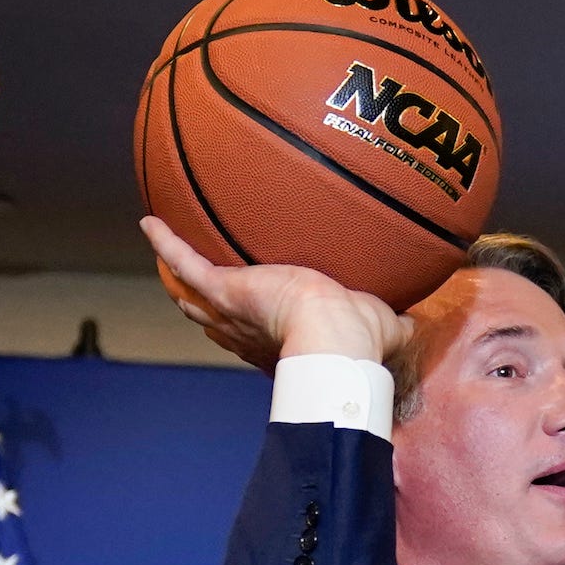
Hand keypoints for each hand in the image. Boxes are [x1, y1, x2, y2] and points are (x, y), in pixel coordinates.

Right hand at [140, 216, 414, 372]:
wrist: (334, 338)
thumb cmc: (359, 339)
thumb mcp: (384, 325)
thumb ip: (397, 323)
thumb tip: (416, 321)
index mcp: (286, 344)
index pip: (265, 338)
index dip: (257, 332)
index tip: (257, 324)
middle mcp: (253, 332)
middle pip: (220, 323)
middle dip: (209, 311)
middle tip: (197, 297)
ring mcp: (235, 311)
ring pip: (196, 299)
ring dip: (180, 282)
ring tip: (165, 260)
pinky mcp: (226, 289)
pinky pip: (188, 262)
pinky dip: (167, 242)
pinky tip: (149, 220)